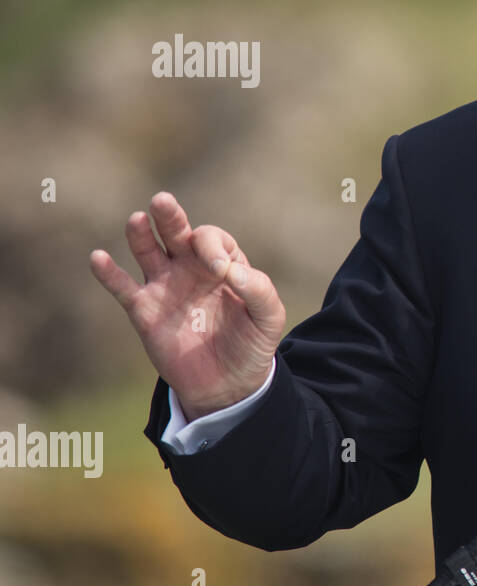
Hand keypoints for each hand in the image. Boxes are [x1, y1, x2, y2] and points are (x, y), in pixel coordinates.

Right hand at [90, 191, 286, 420]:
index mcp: (223, 263)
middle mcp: (191, 268)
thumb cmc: (252, 345)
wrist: (228, 384)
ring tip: (137, 220)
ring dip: (140, 235)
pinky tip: (98, 257)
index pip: (211, 239)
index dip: (212, 247)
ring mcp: (165, 286)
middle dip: (170, 216)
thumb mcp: (269, 319)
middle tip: (162, 201)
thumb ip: (259, 291)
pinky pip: (122, 287)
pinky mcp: (144, 311)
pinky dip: (109, 273)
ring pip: (147, 251)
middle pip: (177, 233)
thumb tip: (232, 271)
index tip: (219, 271)